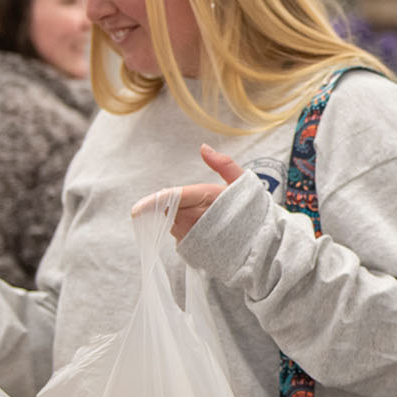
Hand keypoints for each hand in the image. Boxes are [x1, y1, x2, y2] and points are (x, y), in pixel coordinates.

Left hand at [131, 144, 245, 241]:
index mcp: (207, 198)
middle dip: (175, 204)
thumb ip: (223, 164)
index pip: (175, 199)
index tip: (137, 209)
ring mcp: (193, 236)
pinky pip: (178, 233)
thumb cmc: (250, 210)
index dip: (154, 203)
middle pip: (169, 209)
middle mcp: (197, 219)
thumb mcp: (242, 182)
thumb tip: (204, 148)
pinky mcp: (191, 248)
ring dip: (179, 217)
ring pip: (171, 222)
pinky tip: (203, 230)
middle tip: (200, 205)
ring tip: (205, 219)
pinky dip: (184, 228)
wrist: (259, 243)